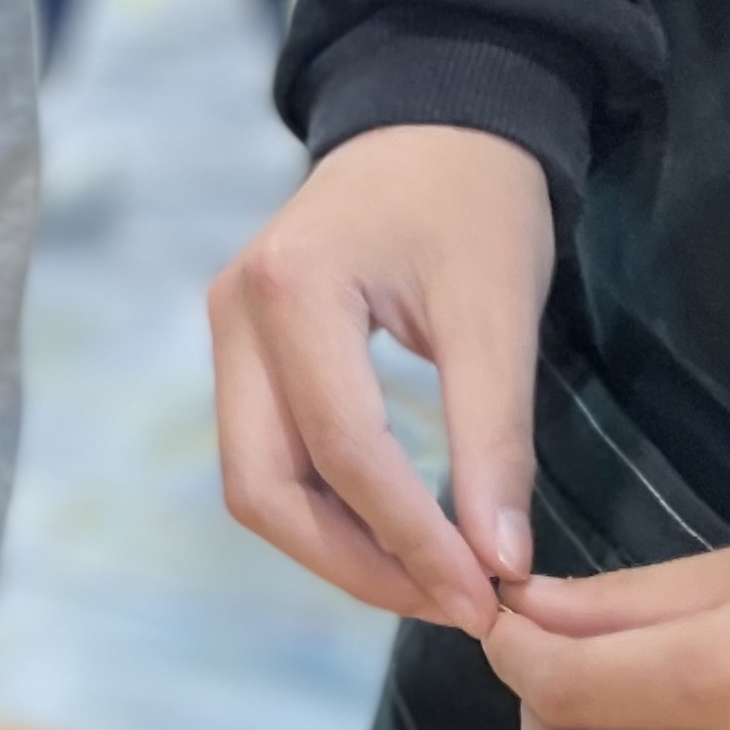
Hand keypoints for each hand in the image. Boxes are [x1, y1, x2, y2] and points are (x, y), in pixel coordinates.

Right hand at [209, 124, 553, 632]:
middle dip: (355, 563)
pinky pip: (270, 457)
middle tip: (452, 607)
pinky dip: (331, 511)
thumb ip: (495, 442)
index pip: (341, 451)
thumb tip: (502, 565)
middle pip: (262, 486)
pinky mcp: (244, 353)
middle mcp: (233, 317)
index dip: (412, 539)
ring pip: (257, 483)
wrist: (434, 122)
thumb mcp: (499, 313)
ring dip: (339, 548)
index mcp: (290, 293)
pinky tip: (401, 536)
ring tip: (433, 584)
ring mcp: (227, 336)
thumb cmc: (474, 201)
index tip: (486, 600)